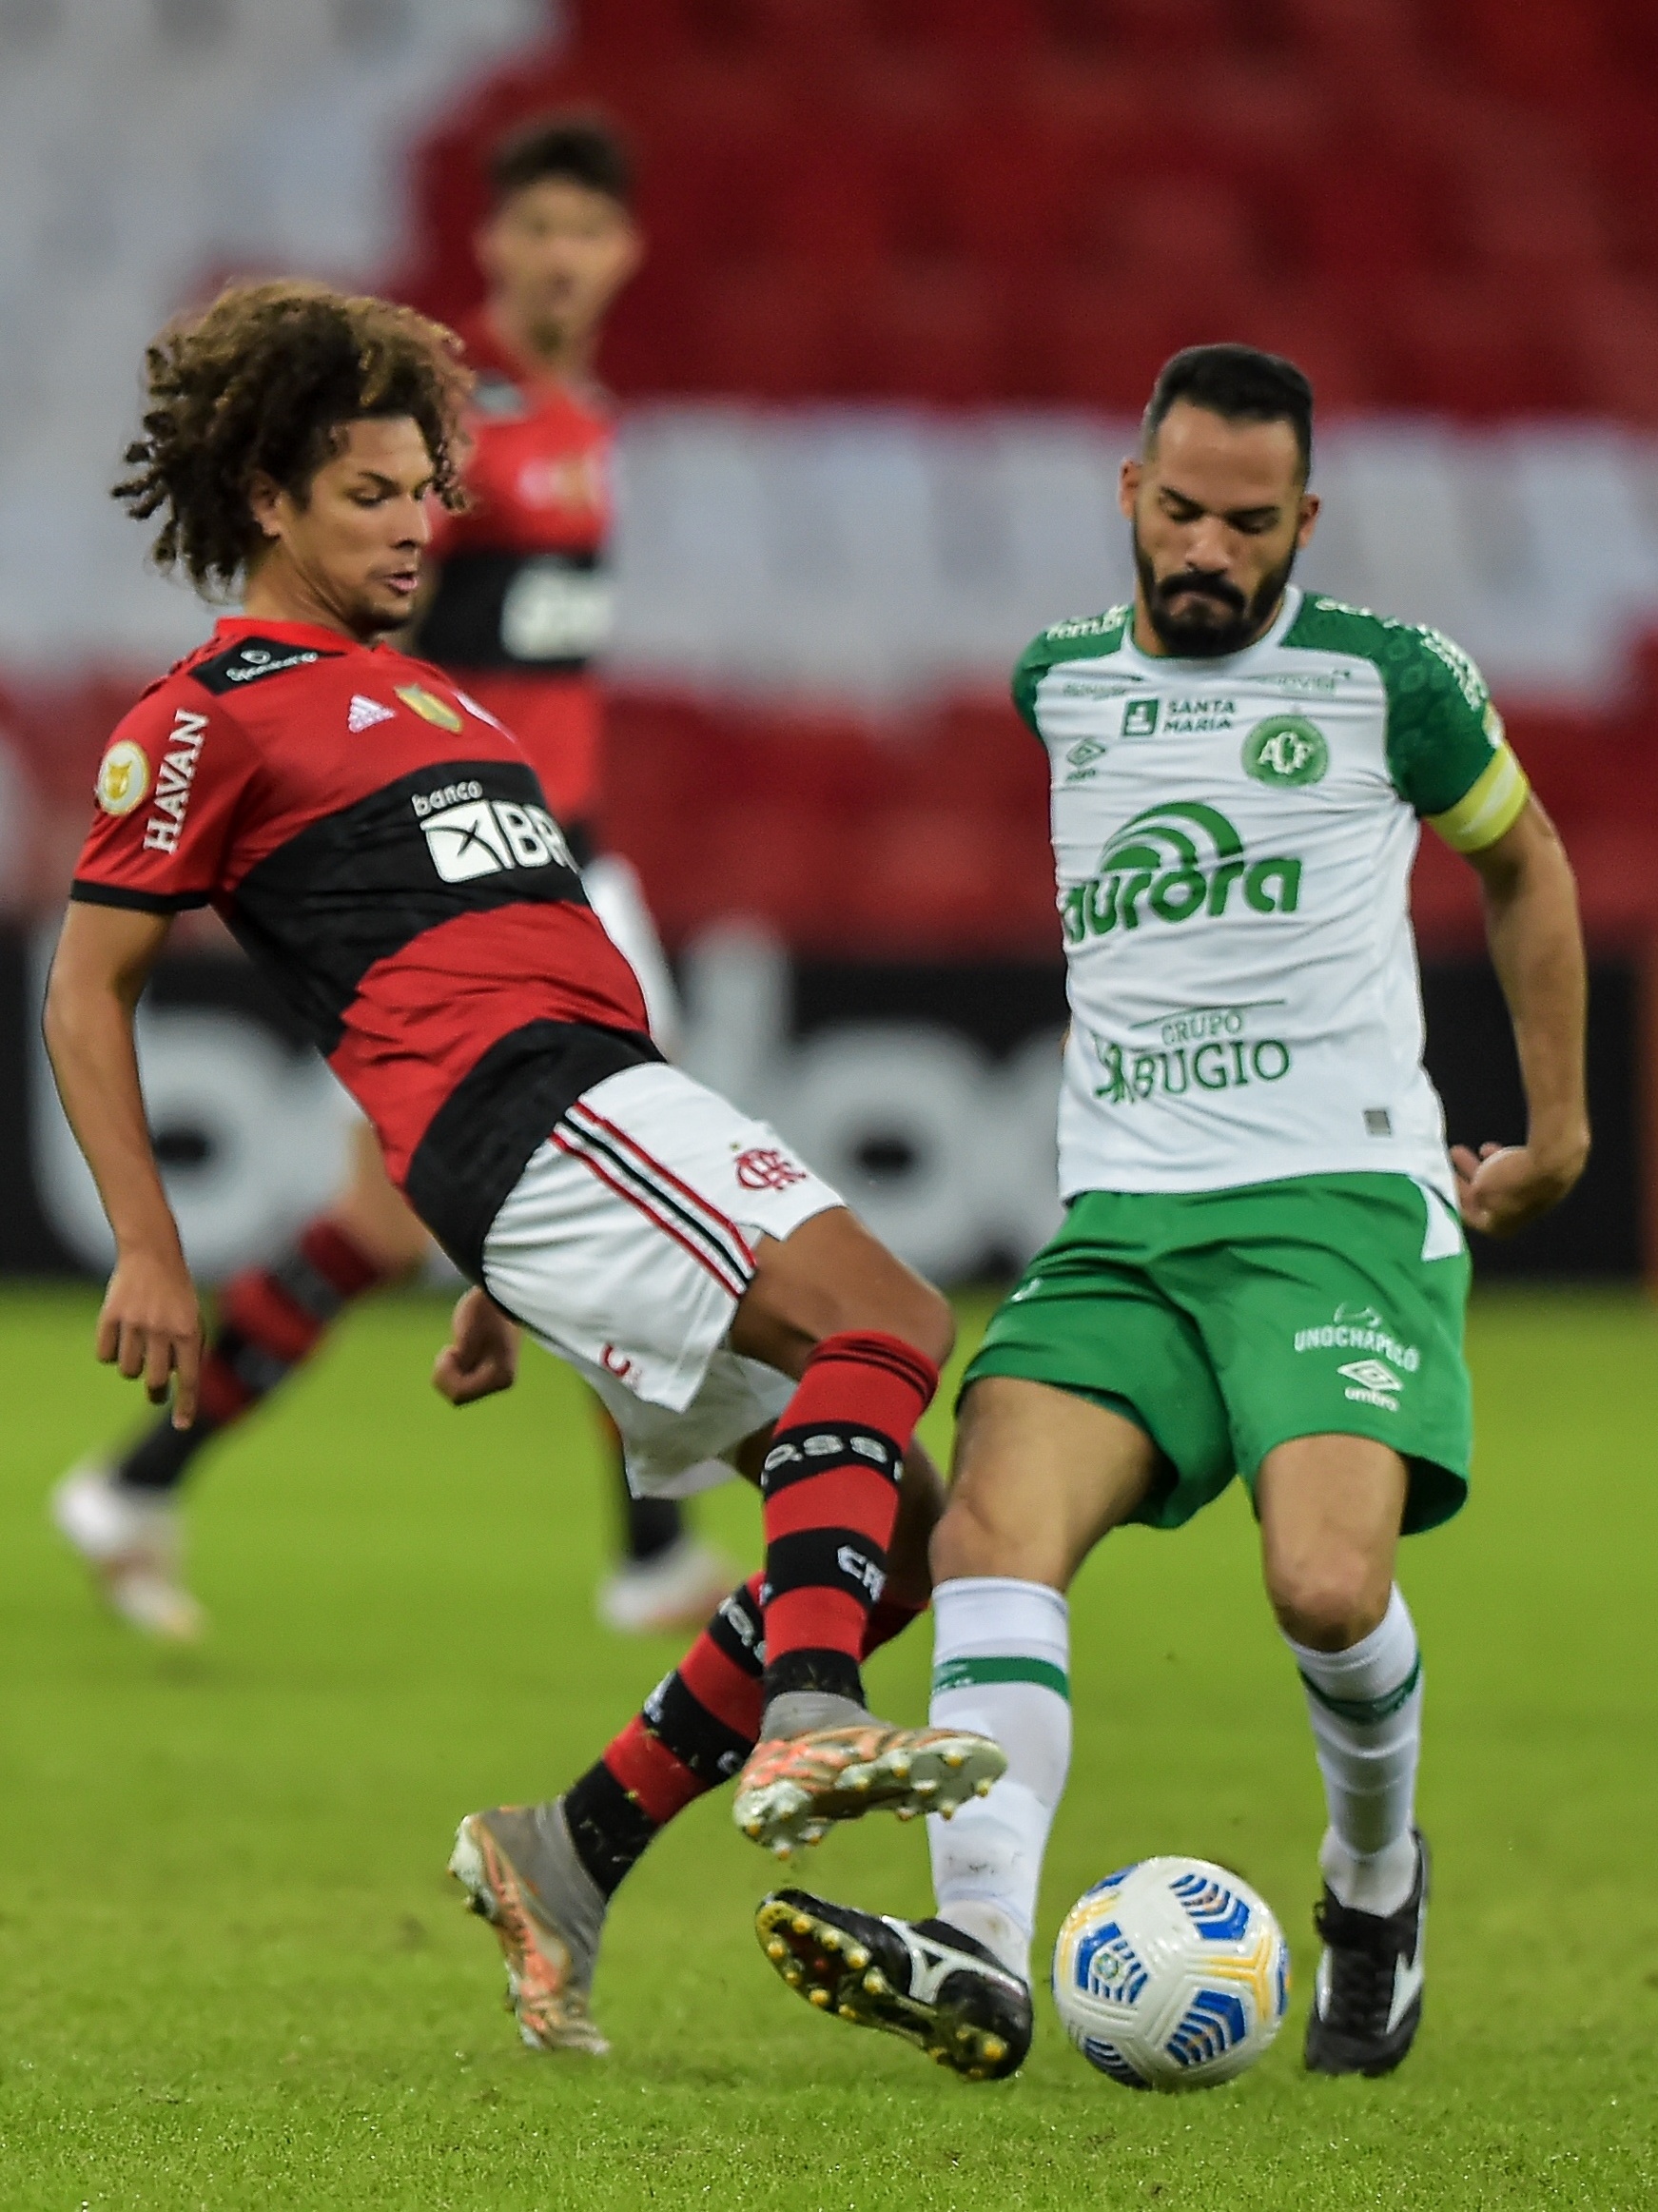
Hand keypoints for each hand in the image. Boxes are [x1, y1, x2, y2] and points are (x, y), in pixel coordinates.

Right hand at [96, 1247, 202, 1426]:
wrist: (153, 1256)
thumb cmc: (178, 1295)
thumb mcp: (195, 1320)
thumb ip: (190, 1353)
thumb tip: (178, 1389)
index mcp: (190, 1331)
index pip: (190, 1379)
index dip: (185, 1406)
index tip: (182, 1427)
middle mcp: (163, 1329)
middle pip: (155, 1382)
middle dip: (157, 1393)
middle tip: (157, 1394)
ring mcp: (135, 1323)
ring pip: (128, 1371)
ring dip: (134, 1369)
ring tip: (140, 1351)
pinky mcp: (110, 1316)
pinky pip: (104, 1356)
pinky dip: (110, 1355)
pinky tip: (119, 1340)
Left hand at [433, 1286, 519, 1405]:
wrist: (494, 1294)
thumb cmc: (483, 1309)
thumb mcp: (467, 1336)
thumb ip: (461, 1369)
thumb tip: (455, 1397)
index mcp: (501, 1377)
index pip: (459, 1393)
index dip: (446, 1372)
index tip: (451, 1347)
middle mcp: (501, 1382)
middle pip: (457, 1394)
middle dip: (447, 1372)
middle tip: (453, 1347)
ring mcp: (494, 1378)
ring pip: (455, 1390)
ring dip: (448, 1369)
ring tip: (457, 1346)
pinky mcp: (485, 1372)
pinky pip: (457, 1380)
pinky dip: (451, 1366)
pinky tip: (459, 1348)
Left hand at [1451, 1139, 1586, 1238]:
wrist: (1553, 1161)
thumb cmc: (1512, 1179)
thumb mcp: (1479, 1190)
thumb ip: (1470, 1194)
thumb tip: (1472, 1194)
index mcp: (1501, 1226)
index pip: (1471, 1217)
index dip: (1455, 1198)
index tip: (1443, 1179)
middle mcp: (1518, 1217)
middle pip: (1485, 1199)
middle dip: (1466, 1178)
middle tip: (1453, 1159)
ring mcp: (1533, 1199)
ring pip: (1500, 1183)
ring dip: (1480, 1167)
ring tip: (1464, 1150)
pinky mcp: (1544, 1181)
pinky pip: (1515, 1172)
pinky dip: (1500, 1161)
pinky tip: (1488, 1147)